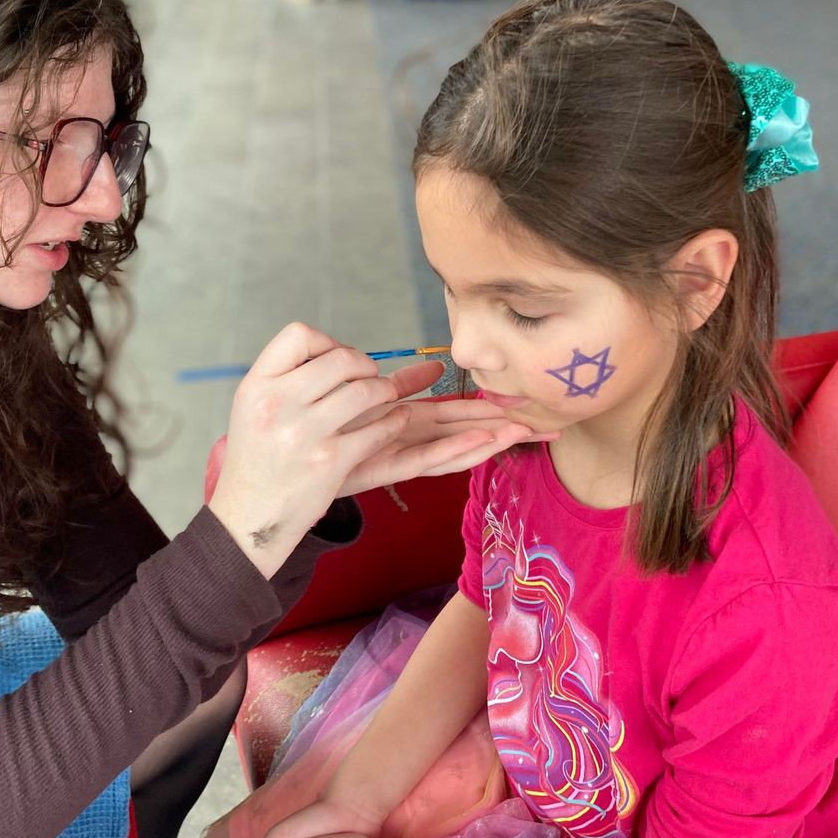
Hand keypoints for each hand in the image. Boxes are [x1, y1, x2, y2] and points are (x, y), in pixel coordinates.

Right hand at [208, 323, 417, 577]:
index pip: (298, 335)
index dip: (325, 341)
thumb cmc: (257, 457)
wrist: (249, 516)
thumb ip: (288, 377)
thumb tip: (342, 350)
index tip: (334, 358)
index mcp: (257, 386)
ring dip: (386, 390)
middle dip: (365, 365)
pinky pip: (379, 429)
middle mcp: (278, 404)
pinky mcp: (331, 462)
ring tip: (386, 395)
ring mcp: (305, 434)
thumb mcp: (254, 407)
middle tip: (369, 376)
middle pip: (341, 359)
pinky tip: (396, 420)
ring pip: (366, 391)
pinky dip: (395, 421)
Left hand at [337, 360, 555, 498]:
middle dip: (506, 430)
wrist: (286, 467)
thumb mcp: (368, 402)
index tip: (533, 406)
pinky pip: (424, 460)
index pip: (461, 415)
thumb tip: (438, 369)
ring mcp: (399, 456)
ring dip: (490, 440)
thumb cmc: (322, 432)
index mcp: (409, 424)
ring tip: (524, 431)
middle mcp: (410, 442)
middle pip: (467, 433)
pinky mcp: (382, 469)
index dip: (497, 410)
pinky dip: (456, 451)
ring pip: (454, 449)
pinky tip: (483, 440)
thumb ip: (405, 386)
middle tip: (551, 426)